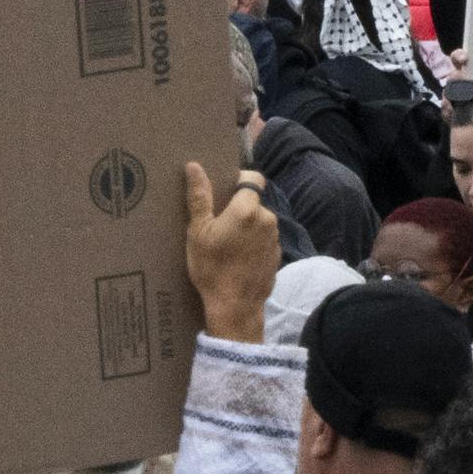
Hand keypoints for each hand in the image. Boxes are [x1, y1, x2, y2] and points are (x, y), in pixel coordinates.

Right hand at [185, 158, 281, 342]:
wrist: (235, 307)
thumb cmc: (212, 268)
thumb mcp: (198, 232)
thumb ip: (199, 197)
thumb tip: (194, 166)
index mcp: (248, 209)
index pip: (253, 178)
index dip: (239, 180)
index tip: (224, 194)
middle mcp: (268, 218)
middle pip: (254, 202)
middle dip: (238, 209)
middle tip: (217, 226)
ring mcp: (275, 238)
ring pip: (260, 222)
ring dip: (247, 227)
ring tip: (226, 245)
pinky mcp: (278, 255)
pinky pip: (264, 240)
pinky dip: (253, 244)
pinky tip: (238, 259)